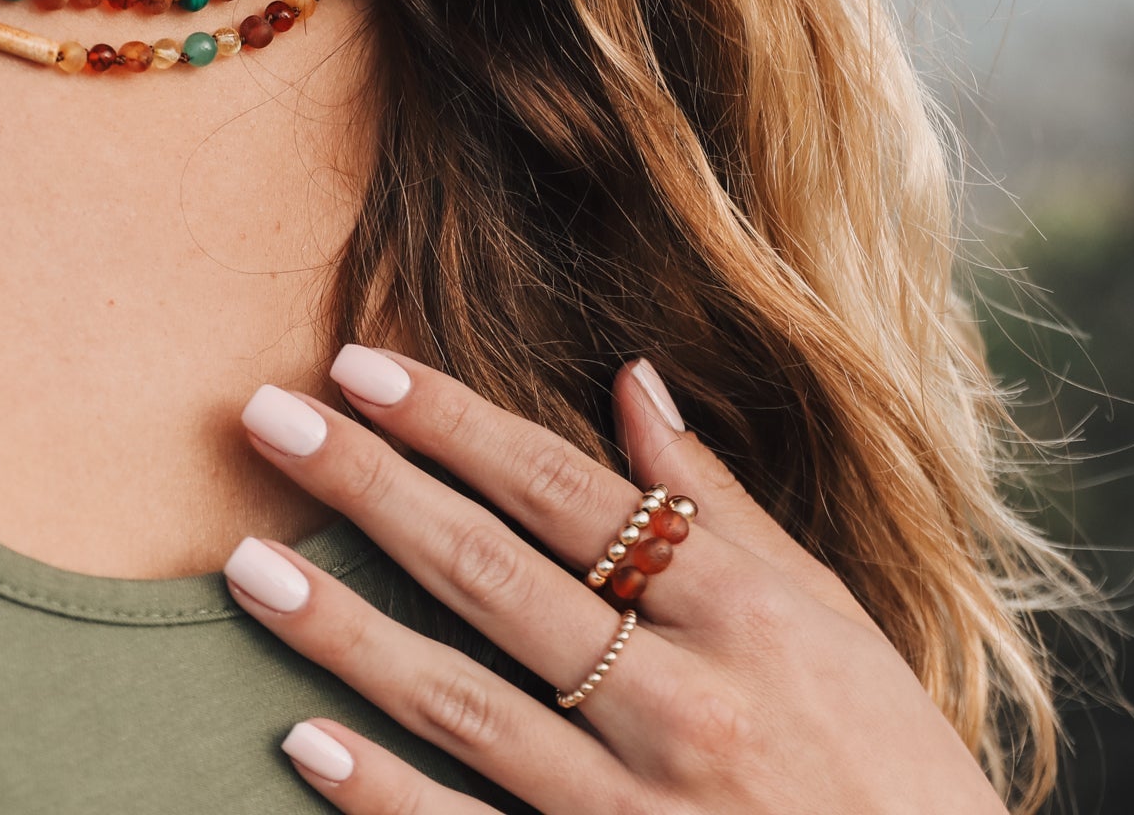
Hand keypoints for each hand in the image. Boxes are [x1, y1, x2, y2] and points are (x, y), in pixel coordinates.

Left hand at [222, 346, 1006, 813]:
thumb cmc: (887, 761)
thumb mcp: (830, 618)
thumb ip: (720, 506)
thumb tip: (631, 379)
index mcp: (742, 611)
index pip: (563, 490)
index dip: (451, 422)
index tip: (356, 363)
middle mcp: (685, 699)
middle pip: (492, 571)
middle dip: (369, 486)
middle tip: (264, 420)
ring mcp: (641, 805)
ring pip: (461, 700)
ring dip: (344, 629)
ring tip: (246, 564)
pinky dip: (384, 793)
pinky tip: (303, 743)